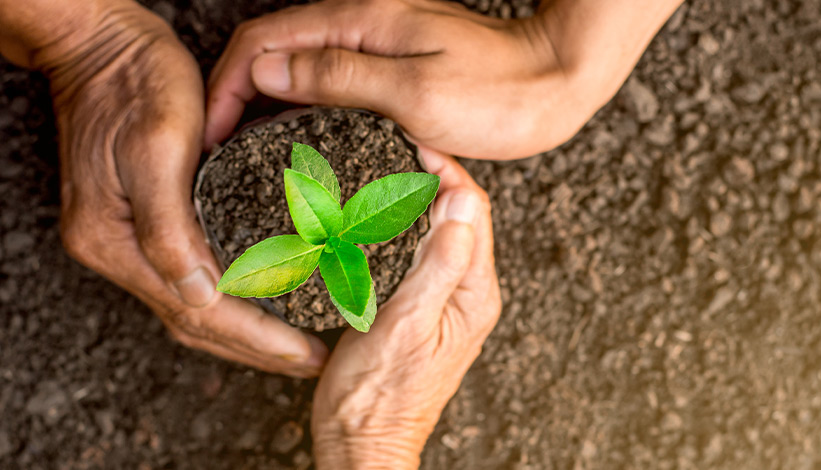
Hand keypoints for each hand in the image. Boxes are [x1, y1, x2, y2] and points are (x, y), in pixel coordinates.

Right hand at [31, 1, 326, 376]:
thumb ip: (169, 226)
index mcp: (115, 240)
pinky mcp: (141, 225)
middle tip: (312, 360)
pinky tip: (264, 301)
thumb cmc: (134, 86)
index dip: (256, 336)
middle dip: (256, 347)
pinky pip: (189, 280)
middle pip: (195, 322)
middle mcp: (117, 251)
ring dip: (244, 333)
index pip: (198, 310)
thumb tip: (197, 294)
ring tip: (295, 344)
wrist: (102, 49)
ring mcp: (126, 241)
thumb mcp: (157, 147)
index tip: (304, 351)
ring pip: (192, 308)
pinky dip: (229, 301)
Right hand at [205, 0, 682, 159]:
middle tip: (222, 154)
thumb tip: (264, 70)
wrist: (558, 84)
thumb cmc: (500, 92)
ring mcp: (380, 47)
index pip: (264, 39)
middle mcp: (364, 27)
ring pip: (302, 69)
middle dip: (237, 95)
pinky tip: (306, 148)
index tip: (211, 135)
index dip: (226, 84)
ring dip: (269, 105)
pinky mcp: (397, 69)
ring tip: (251, 158)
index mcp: (360, 22)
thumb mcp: (415, 92)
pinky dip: (308, 111)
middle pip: (275, 50)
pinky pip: (335, 84)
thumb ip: (338, 78)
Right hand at [311, 149, 499, 468]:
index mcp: (474, 294)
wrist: (361, 445)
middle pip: (462, 216)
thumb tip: (463, 202)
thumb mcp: (407, 324)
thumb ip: (438, 264)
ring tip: (390, 165)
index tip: (415, 141)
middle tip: (399, 143)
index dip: (448, 171)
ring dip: (421, 197)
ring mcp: (447, 301)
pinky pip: (422, 252)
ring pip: (442, 231)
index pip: (474, 211)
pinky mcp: (423, 309)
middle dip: (436, 176)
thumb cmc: (378, 397)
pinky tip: (381, 213)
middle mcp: (469, 294)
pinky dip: (405, 225)